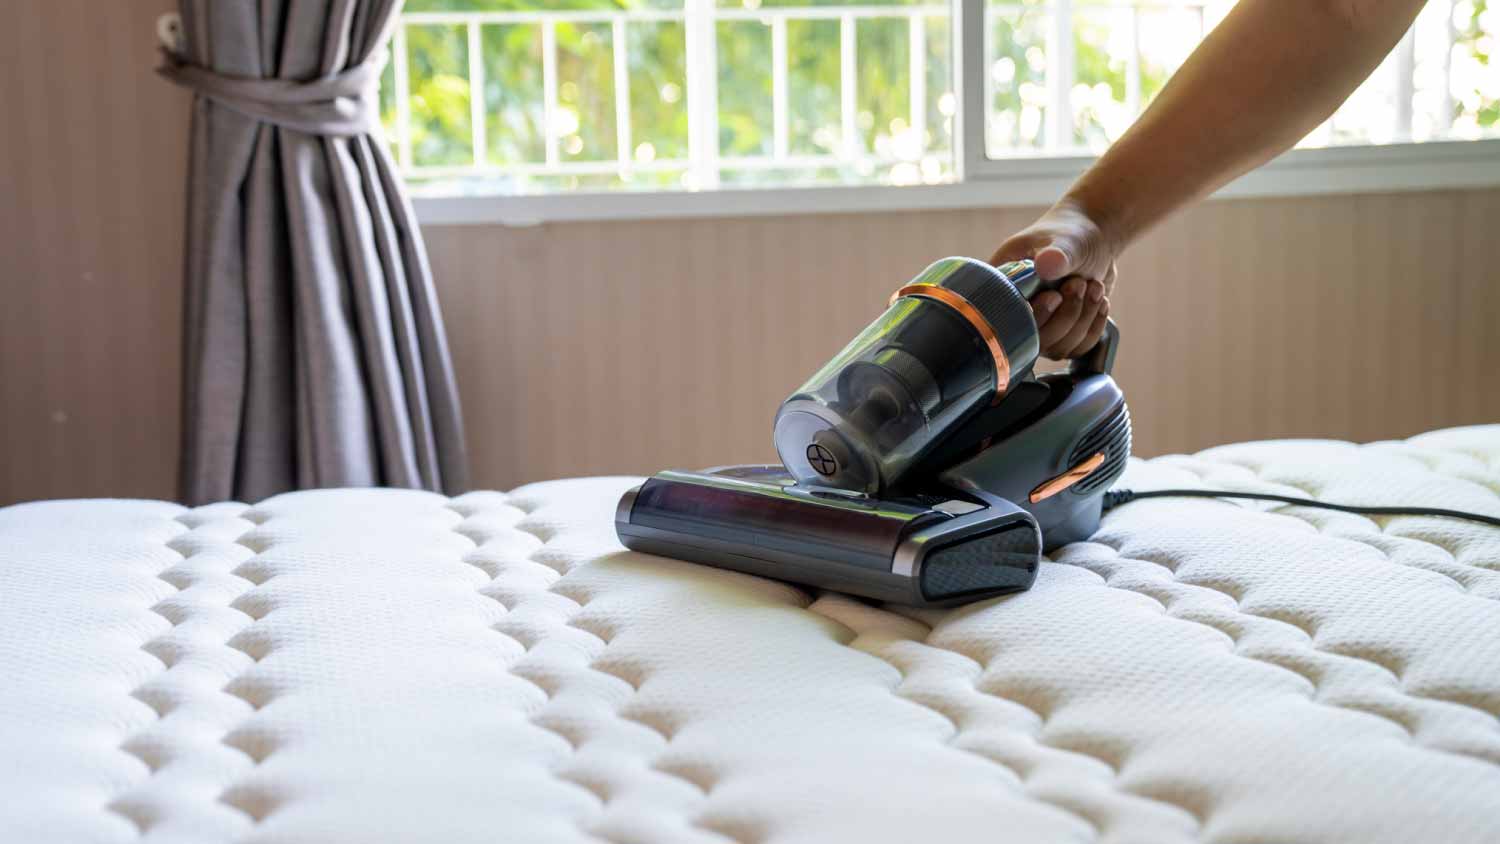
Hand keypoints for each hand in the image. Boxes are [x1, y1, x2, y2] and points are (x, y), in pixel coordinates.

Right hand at [990, 200, 1119, 359]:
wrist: (1093, 240)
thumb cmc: (1072, 234)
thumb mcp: (1065, 240)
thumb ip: (1057, 254)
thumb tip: (1047, 265)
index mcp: (1002, 287)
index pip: (1005, 319)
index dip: (1033, 315)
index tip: (1055, 294)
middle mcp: (1016, 312)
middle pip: (1033, 340)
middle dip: (1065, 315)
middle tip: (1080, 283)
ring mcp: (1038, 327)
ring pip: (1057, 347)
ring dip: (1083, 319)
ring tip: (1093, 286)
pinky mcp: (1061, 334)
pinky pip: (1076, 348)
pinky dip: (1094, 327)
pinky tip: (1099, 301)